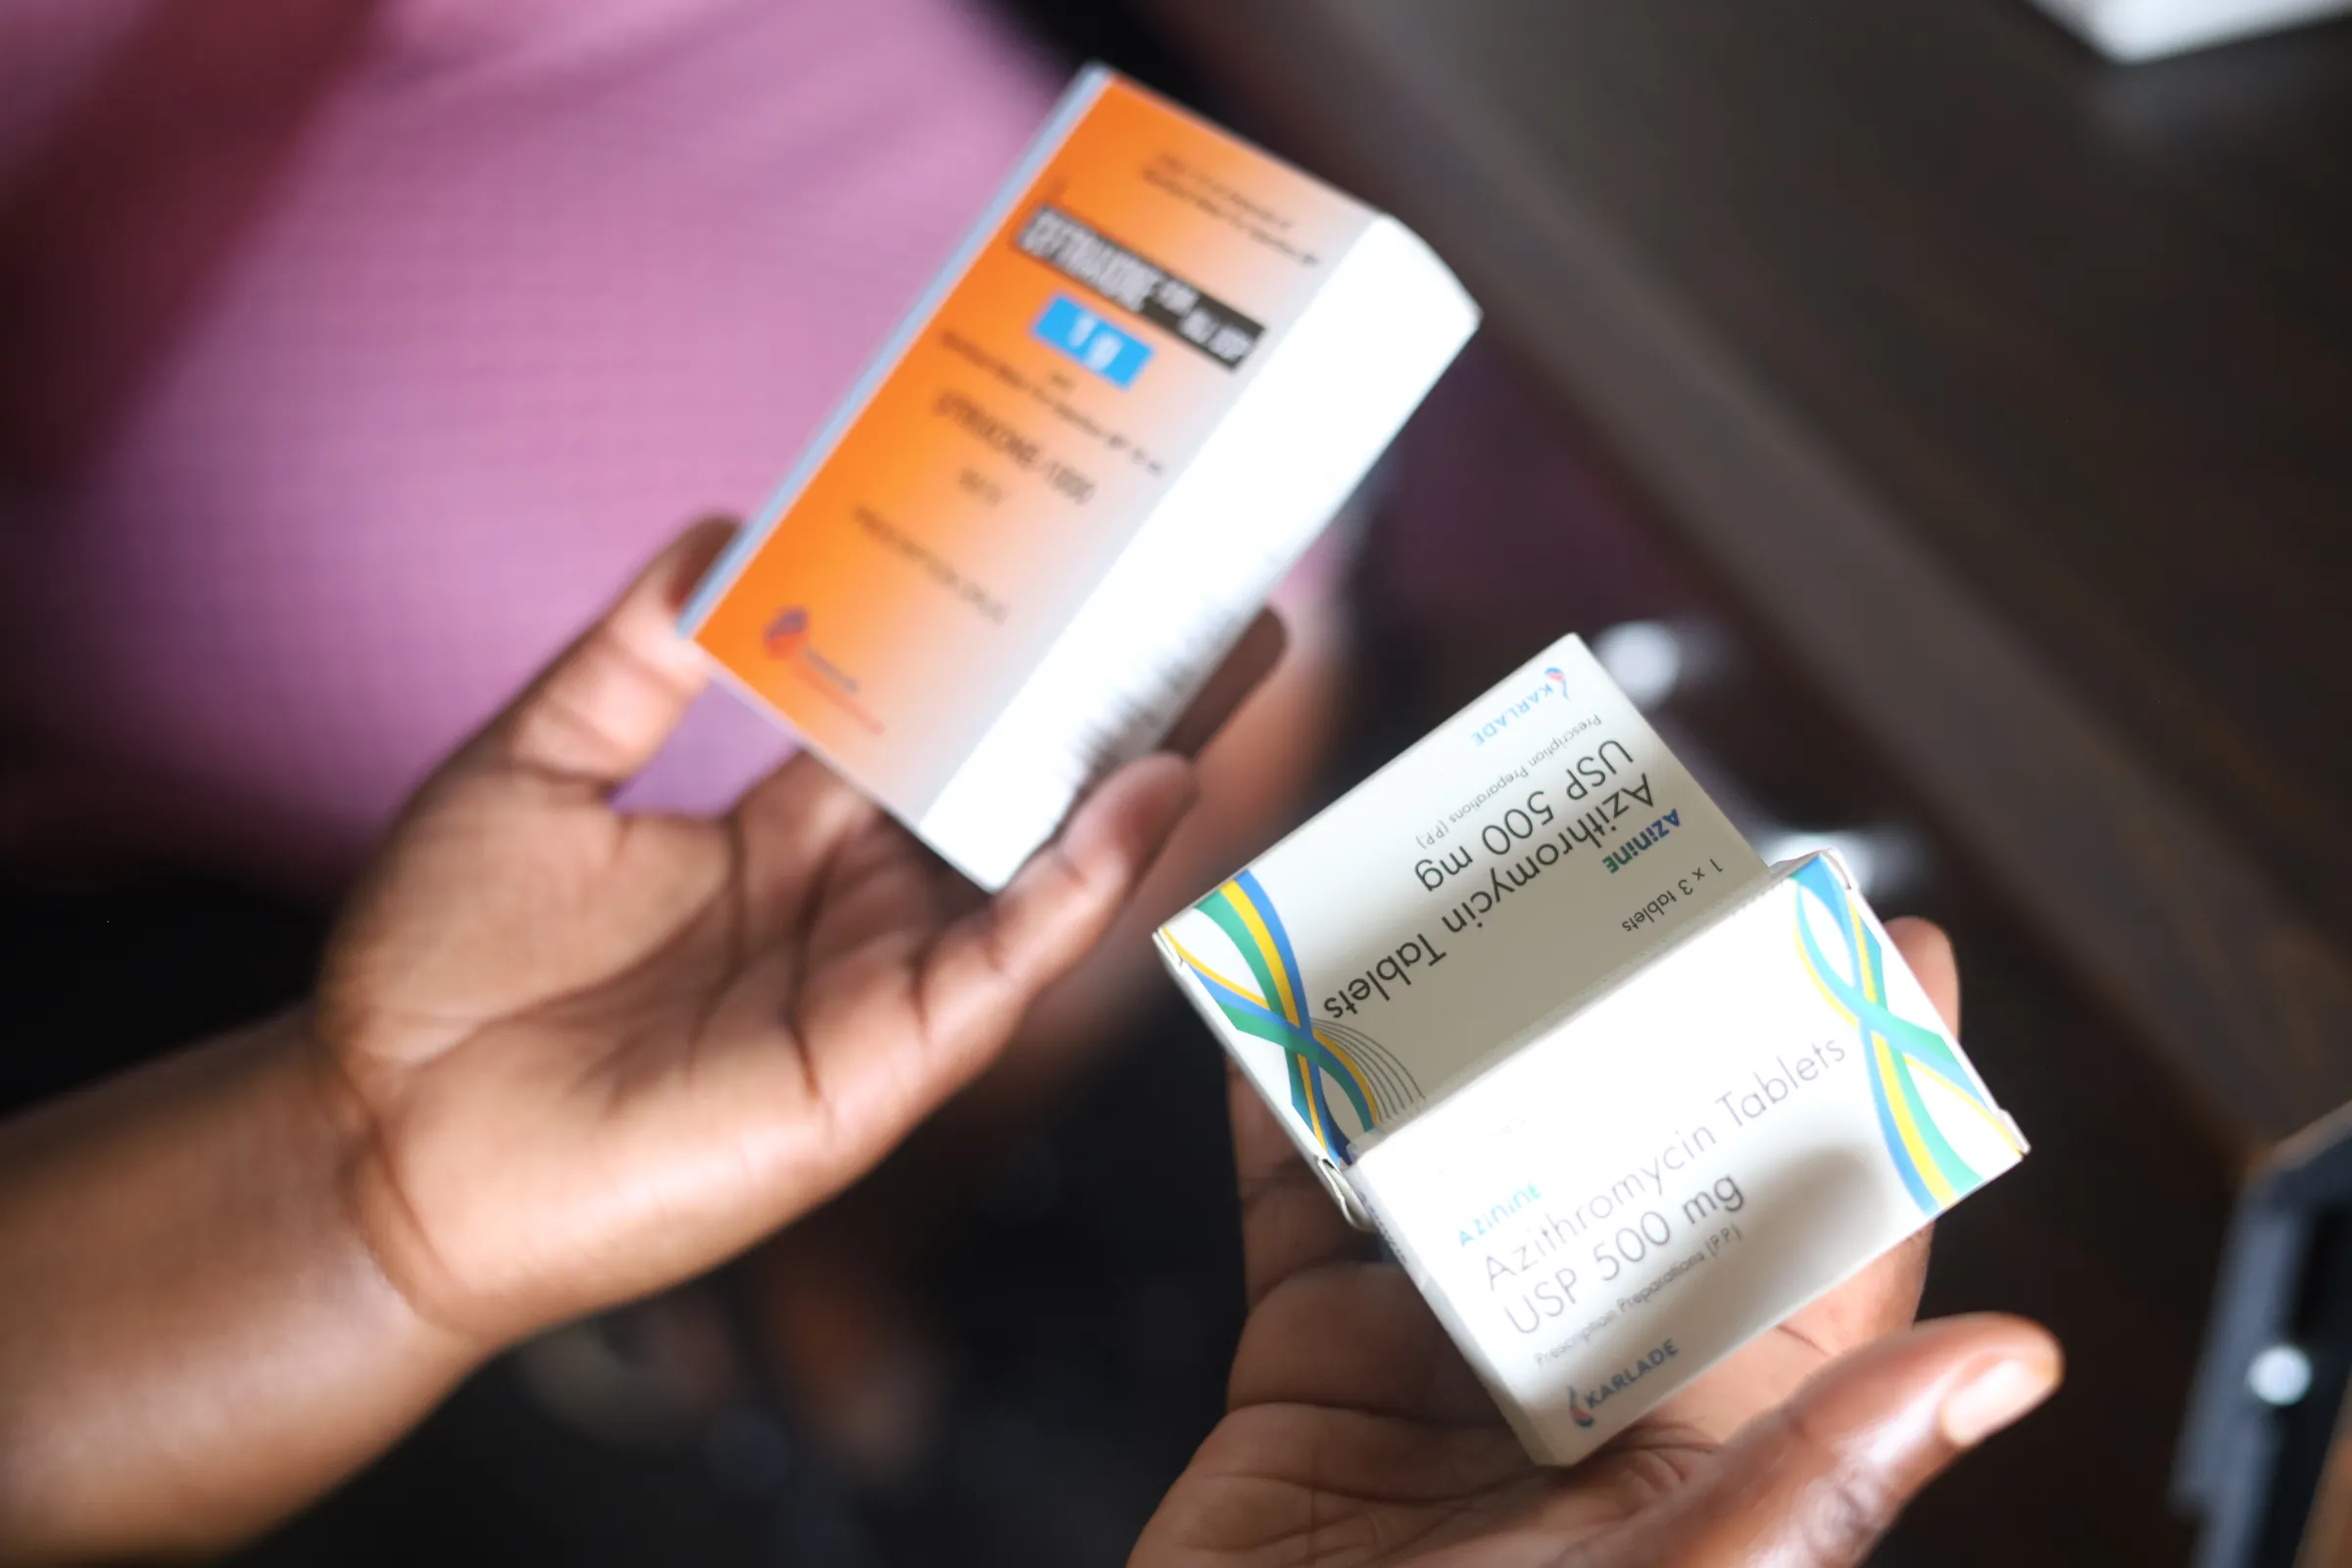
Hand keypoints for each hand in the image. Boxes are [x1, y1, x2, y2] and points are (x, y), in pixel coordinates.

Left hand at [317, 520, 1275, 1347]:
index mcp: (790, 836)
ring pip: (1043, 865)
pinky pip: (1004, 962)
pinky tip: (1146, 792)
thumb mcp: (532, 769)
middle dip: (1116, 690)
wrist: (374, 1143)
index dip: (1001, 634)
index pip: (930, 717)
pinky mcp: (878, 1065)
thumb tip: (727, 529)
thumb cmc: (434, 976)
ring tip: (1229, 655)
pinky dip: (1083, 881)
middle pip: (1016, 783)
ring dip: (1140, 764)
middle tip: (1211, 581)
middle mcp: (855, 905)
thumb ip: (636, 655)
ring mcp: (877, 984)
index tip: (1069, 534)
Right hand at [1136, 920, 2059, 1566]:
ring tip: (1461, 912)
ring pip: (1469, 1159)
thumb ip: (1815, 1483)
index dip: (1866, 1093)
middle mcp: (1585, 1383)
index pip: (1820, 1240)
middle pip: (1633, 1159)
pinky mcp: (1311, 1367)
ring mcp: (1441, 1367)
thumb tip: (2010, 1364)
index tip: (1891, 949)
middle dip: (1645, 1019)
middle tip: (1643, 877)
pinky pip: (1303, 1210)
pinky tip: (1288, 1018)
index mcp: (1706, 1432)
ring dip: (1460, 1040)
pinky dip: (1290, 1110)